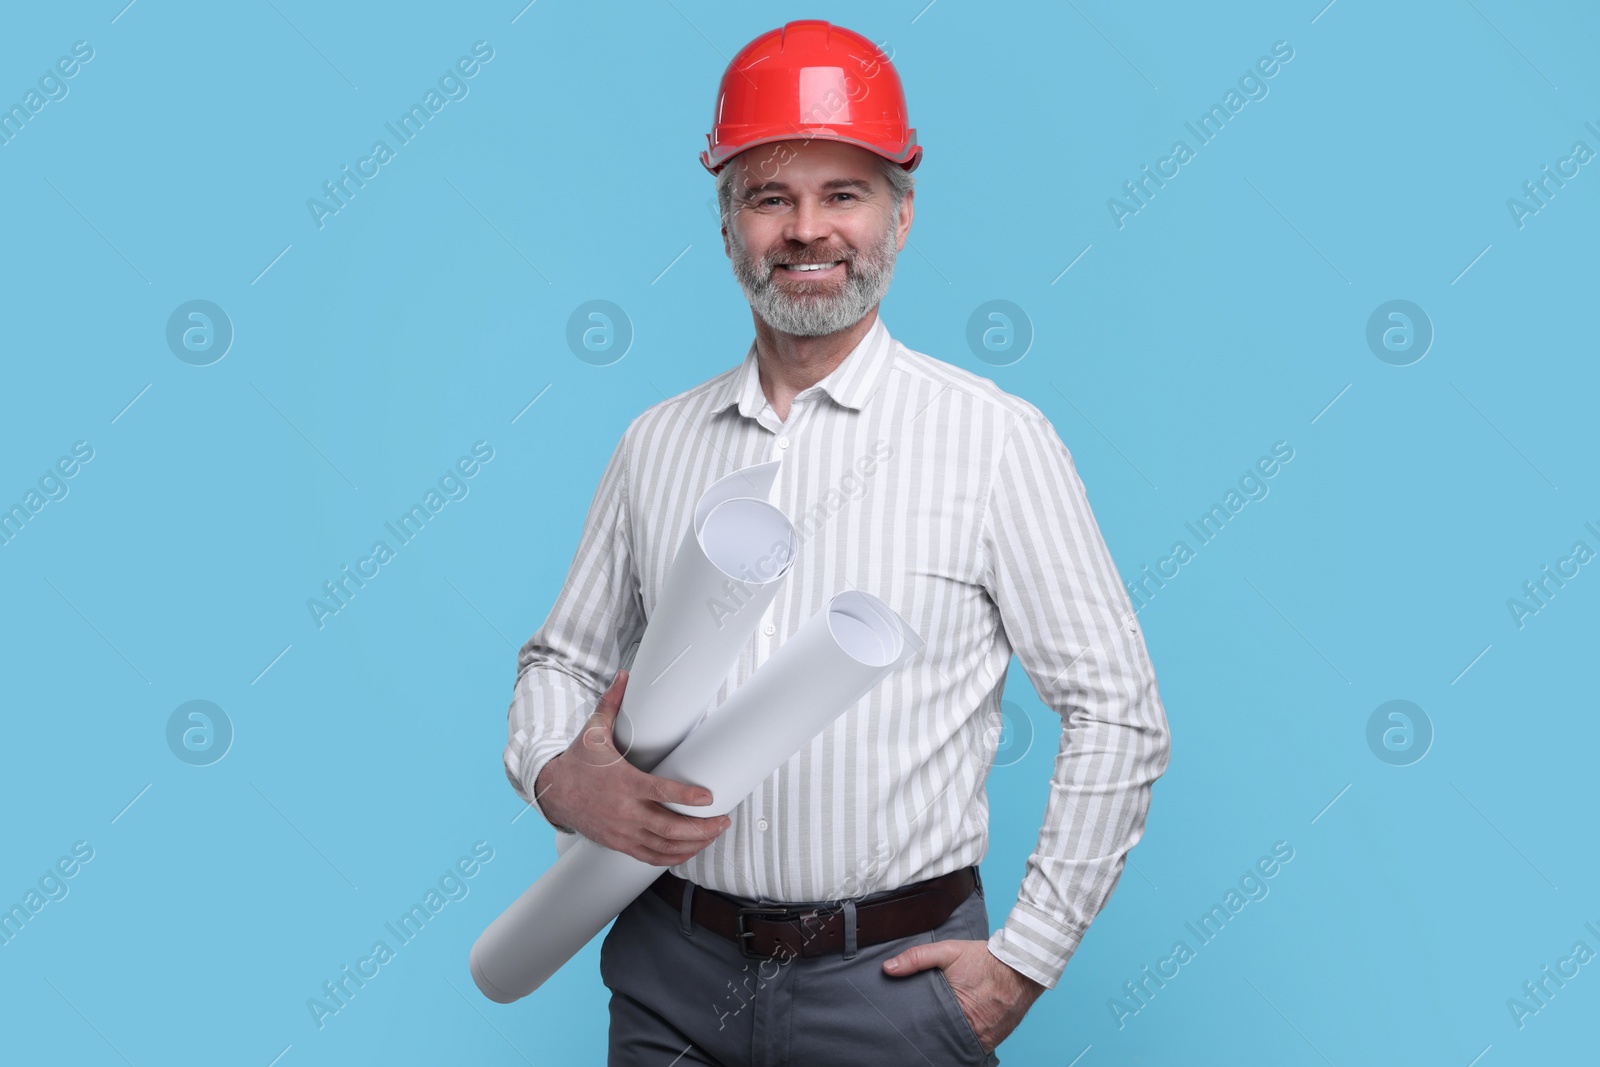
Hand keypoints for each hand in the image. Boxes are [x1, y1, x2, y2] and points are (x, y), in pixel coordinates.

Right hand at [533, 669, 731, 865]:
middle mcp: (624, 812)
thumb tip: (624, 675)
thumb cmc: (578, 763)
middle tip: (723, 821)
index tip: (709, 798)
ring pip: (663, 846)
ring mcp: (622, 831)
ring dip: (692, 845)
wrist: (553, 793)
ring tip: (713, 834)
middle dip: (701, 828)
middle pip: (668, 828)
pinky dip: (673, 857)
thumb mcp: (593, 732)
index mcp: (623, 783)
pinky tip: (689, 850)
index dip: (686, 797)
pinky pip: (650, 856)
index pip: (659, 793)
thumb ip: (611, 704)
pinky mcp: (619, 843)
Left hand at [883, 939, 1044, 1052]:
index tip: (908, 1023)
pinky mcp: (993, 1041)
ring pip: (957, 1045)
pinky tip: (956, 1032)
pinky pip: (973, 1047)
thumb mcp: (948, 951)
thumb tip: (888, 968)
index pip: (926, 1028)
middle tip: (922, 1026)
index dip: (916, 1026)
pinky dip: (965, 1041)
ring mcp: (983, 1038)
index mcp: (953, 1009)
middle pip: (940, 1039)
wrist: (1022, 967)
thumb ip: (917, 958)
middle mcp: (969, 1029)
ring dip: (949, 1038)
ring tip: (938, 1030)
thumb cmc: (984, 959)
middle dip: (931, 1034)